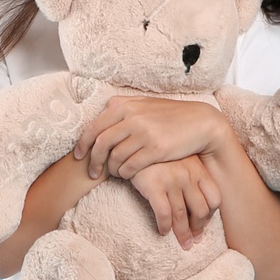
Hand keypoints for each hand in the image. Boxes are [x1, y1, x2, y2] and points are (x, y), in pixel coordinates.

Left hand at [75, 94, 228, 180]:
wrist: (200, 123)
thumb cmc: (170, 116)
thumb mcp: (144, 105)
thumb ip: (122, 108)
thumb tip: (100, 115)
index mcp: (125, 105)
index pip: (94, 127)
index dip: (83, 144)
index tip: (79, 156)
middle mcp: (132, 117)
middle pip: (101, 144)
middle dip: (93, 161)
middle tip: (92, 173)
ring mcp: (144, 132)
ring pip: (115, 157)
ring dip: (112, 170)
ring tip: (115, 173)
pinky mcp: (156, 148)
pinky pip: (130, 166)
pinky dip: (125, 174)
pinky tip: (128, 175)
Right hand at [130, 155, 221, 247]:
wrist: (133, 140)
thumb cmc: (157, 153)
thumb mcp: (179, 158)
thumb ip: (189, 175)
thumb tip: (195, 203)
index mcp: (198, 169)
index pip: (214, 198)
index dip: (210, 216)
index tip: (201, 225)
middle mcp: (188, 175)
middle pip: (201, 210)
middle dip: (198, 229)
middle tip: (193, 240)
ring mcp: (171, 180)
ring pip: (182, 216)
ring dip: (183, 234)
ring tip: (182, 244)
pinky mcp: (153, 185)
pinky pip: (164, 214)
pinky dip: (165, 226)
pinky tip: (163, 231)